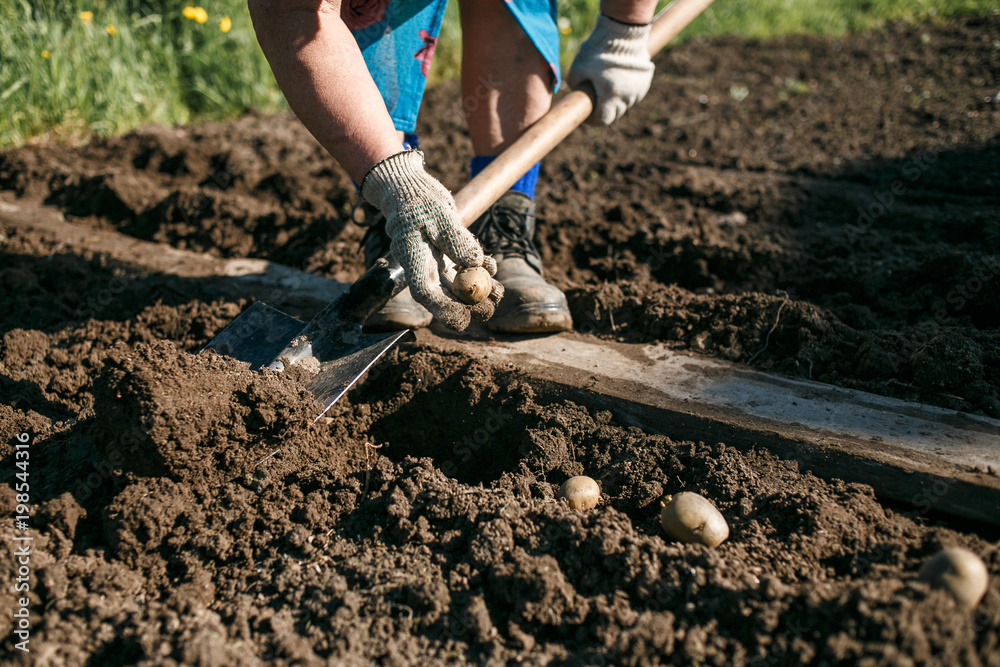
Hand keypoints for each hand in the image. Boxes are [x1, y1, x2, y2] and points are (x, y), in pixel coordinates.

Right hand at [361, 150, 503, 330]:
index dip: (443, 310)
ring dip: (478, 292)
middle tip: (491, 307)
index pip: (424, 292)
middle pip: (443, 296)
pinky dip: (479, 271)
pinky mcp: (446, 254)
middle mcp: (423, 266)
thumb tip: (475, 263)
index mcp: (413, 259)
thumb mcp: (438, 214)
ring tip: (499, 291)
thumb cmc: (419, 198)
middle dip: (468, 307)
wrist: (409, 187)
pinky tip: (492, 267)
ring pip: (457, 286)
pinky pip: (463, 271)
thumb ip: (456, 238)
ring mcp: (435, 262)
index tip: (464, 319)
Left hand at [567, 14, 653, 125]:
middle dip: (604, 110)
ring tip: (607, 89)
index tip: (587, 116)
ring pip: (626, 103)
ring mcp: (638, 89)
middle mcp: (627, 97)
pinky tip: (618, 80)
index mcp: (610, 98)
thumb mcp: (577, 69)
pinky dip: (626, 90)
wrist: (623, 31)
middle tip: (595, 101)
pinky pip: (634, 92)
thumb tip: (577, 93)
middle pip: (615, 113)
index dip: (593, 120)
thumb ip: (575, 86)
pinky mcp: (645, 80)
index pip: (603, 121)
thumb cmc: (597, 50)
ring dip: (616, 100)